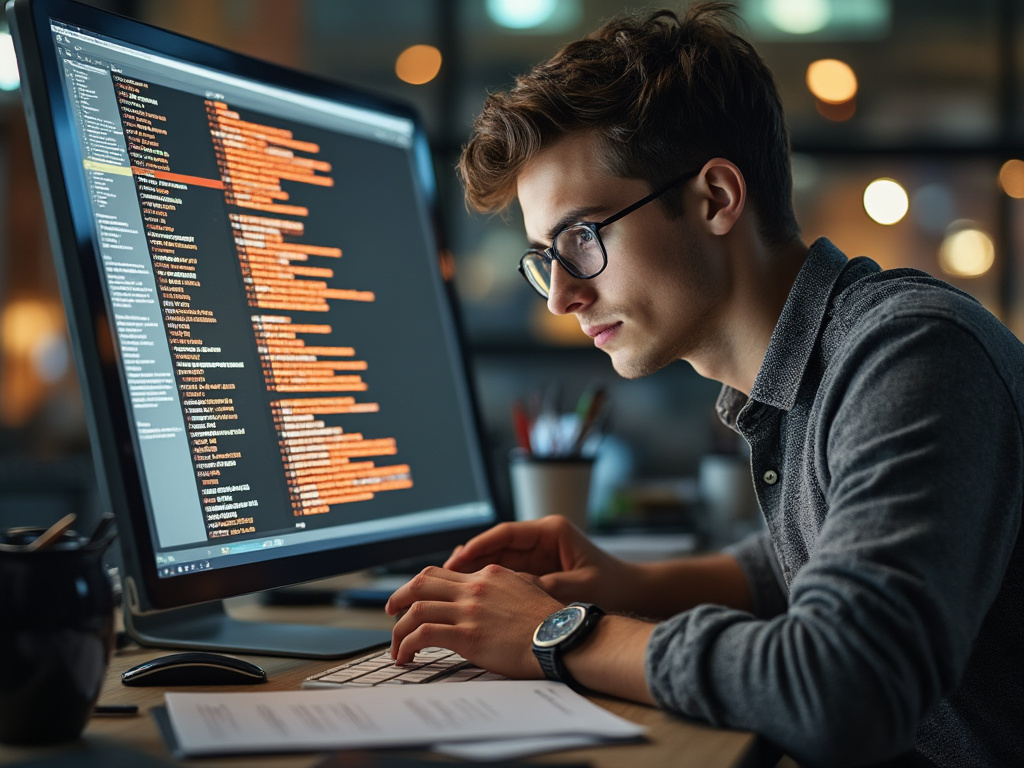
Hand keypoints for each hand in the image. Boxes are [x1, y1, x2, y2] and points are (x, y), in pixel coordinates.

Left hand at [385, 564, 563, 677]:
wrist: (560, 638)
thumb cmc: (549, 623)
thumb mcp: (526, 590)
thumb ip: (504, 589)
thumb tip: (493, 596)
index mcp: (488, 575)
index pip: (444, 573)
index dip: (422, 586)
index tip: (414, 600)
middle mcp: (475, 587)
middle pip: (422, 582)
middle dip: (399, 597)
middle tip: (391, 612)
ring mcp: (469, 610)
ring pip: (416, 609)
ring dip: (399, 629)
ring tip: (397, 647)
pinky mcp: (466, 635)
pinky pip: (423, 634)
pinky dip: (407, 645)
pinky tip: (406, 657)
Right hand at [444, 516, 639, 610]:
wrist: (635, 594)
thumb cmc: (613, 587)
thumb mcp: (578, 587)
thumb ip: (544, 586)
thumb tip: (509, 589)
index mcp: (552, 531)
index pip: (505, 533)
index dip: (478, 546)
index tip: (458, 559)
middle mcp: (541, 538)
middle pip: (496, 545)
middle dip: (470, 559)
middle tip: (444, 575)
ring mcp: (538, 554)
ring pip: (497, 559)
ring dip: (476, 572)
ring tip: (449, 586)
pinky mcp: (538, 570)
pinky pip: (507, 574)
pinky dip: (489, 583)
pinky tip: (471, 595)